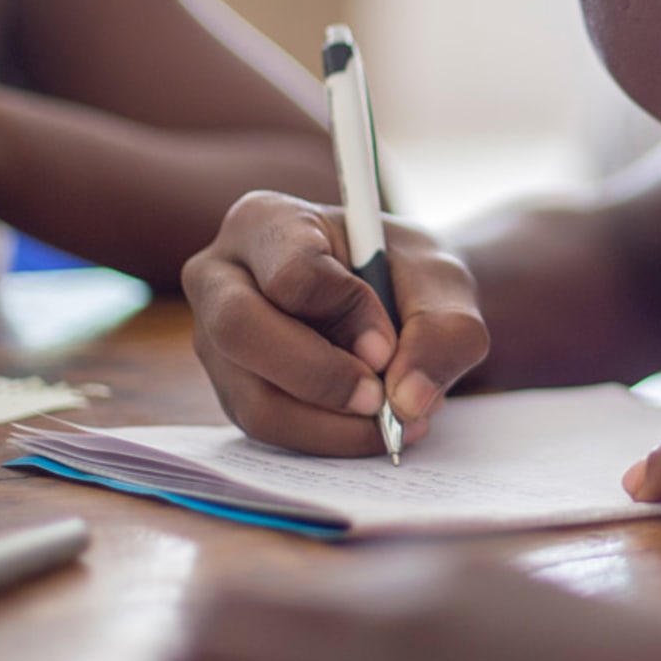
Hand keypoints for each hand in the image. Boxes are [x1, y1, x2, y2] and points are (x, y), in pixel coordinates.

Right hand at [181, 191, 490, 455]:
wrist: (402, 303)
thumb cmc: (409, 276)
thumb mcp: (444, 285)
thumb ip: (442, 332)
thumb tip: (408, 399)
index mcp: (266, 221)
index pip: (291, 273)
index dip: (347, 314)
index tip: (390, 342)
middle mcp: (221, 277)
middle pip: (240, 331)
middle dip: (321, 377)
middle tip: (383, 402)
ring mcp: (216, 340)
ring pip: (254, 398)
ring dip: (333, 423)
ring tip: (394, 419)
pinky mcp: (232, 390)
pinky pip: (269, 430)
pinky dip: (328, 438)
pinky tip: (371, 426)